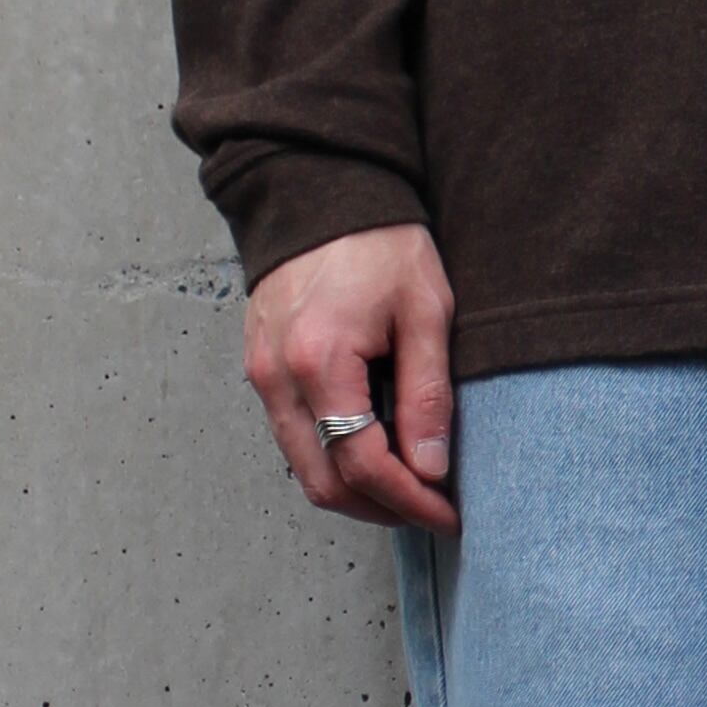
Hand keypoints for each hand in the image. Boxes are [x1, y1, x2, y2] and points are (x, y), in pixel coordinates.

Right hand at [244, 223, 459, 532]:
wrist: (322, 193)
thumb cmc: (380, 244)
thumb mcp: (426, 313)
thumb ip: (427, 395)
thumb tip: (431, 469)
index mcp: (320, 362)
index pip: (363, 465)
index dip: (409, 501)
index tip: (447, 513)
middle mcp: (277, 378)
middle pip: (324, 482)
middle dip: (380, 510)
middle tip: (430, 510)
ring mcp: (261, 376)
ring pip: (303, 468)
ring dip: (356, 490)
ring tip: (408, 487)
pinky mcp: (259, 369)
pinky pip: (292, 438)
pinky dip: (332, 459)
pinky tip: (374, 451)